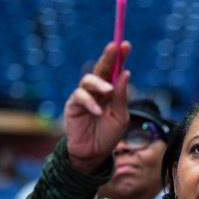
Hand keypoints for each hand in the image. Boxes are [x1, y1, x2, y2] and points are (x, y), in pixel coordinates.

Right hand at [64, 41, 131, 173]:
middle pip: (101, 69)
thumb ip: (121, 97)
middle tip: (114, 47)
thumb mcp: (120, 116)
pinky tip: (97, 111)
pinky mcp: (73, 105)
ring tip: (108, 91)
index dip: (120, 57)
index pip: (115, 71)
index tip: (125, 45)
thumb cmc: (108, 134)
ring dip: (99, 83)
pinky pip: (80, 98)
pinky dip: (89, 103)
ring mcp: (84, 96)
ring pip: (88, 80)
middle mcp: (97, 90)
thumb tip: (125, 74)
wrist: (94, 153)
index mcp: (111, 91)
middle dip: (108, 57)